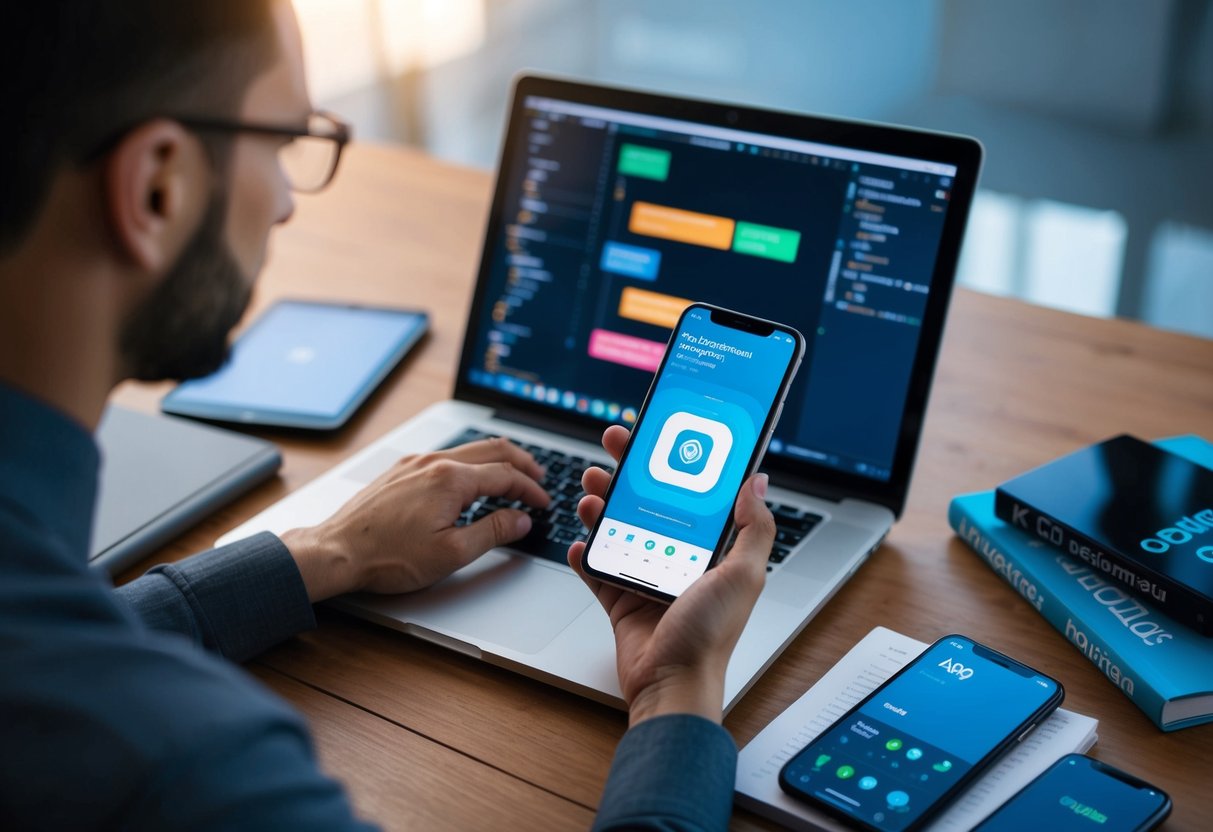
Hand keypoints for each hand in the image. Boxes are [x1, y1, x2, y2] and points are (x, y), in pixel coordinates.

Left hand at [281, 437, 548, 601]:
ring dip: (496, 460)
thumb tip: (520, 520)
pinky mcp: (401, 470)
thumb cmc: (387, 556)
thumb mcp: (451, 553)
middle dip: (521, 464)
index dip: (531, 490)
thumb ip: (493, 532)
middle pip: (492, 450)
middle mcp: (434, 462)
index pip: (506, 476)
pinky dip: (471, 462)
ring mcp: (415, 462)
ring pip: (469, 449)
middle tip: (538, 479)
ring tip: (511, 476)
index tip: (543, 503)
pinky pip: (446, 455)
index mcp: (451, 480)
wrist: (336, 550)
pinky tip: (471, 479)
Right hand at [567, 426, 774, 725]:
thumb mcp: (745, 575)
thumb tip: (758, 482)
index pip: (689, 494)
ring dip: (601, 506)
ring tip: (590, 489)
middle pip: (646, 503)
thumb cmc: (710, 636)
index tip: (658, 436)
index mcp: (709, 551)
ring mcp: (645, 579)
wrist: (671, 684)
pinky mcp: (619, 601)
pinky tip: (579, 541)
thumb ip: (754, 527)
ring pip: (617, 529)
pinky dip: (584, 554)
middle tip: (613, 446)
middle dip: (628, 472)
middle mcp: (676, 560)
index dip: (672, 463)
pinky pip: (596, 569)